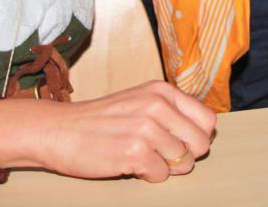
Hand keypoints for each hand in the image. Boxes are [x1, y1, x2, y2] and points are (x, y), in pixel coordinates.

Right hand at [0, 80, 215, 182]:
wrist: (59, 130)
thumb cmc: (100, 121)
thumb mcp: (139, 101)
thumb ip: (170, 111)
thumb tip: (203, 134)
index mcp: (162, 91)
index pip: (208, 119)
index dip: (197, 137)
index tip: (181, 142)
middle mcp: (157, 106)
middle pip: (201, 143)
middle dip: (186, 156)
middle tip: (163, 155)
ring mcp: (146, 129)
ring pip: (184, 162)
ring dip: (165, 167)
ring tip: (143, 157)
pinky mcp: (134, 153)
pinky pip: (162, 175)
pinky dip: (148, 176)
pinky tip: (130, 164)